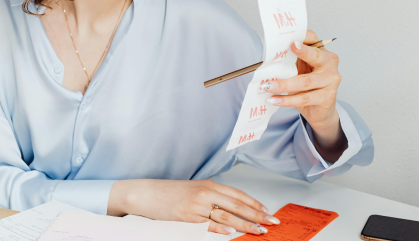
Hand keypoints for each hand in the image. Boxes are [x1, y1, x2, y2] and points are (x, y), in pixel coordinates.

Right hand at [108, 179, 280, 234]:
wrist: (146, 193)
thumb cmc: (170, 193)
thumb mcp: (194, 190)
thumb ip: (212, 198)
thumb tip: (232, 211)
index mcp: (209, 185)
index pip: (238, 195)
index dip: (255, 203)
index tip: (267, 211)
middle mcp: (205, 193)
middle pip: (237, 204)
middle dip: (257, 214)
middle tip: (272, 222)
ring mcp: (197, 206)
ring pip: (227, 215)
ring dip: (245, 223)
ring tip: (259, 230)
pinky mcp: (187, 218)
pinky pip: (208, 224)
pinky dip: (221, 229)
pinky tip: (232, 233)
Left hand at [261, 30, 346, 160]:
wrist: (319, 110)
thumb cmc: (305, 84)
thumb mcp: (297, 69)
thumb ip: (287, 61)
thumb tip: (266, 56)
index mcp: (321, 51)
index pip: (313, 38)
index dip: (302, 36)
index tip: (290, 38)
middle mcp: (330, 63)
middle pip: (315, 55)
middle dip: (298, 54)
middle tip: (284, 52)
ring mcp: (331, 81)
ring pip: (305, 81)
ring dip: (283, 85)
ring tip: (267, 87)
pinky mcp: (326, 98)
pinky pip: (304, 99)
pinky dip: (286, 100)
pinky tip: (273, 100)